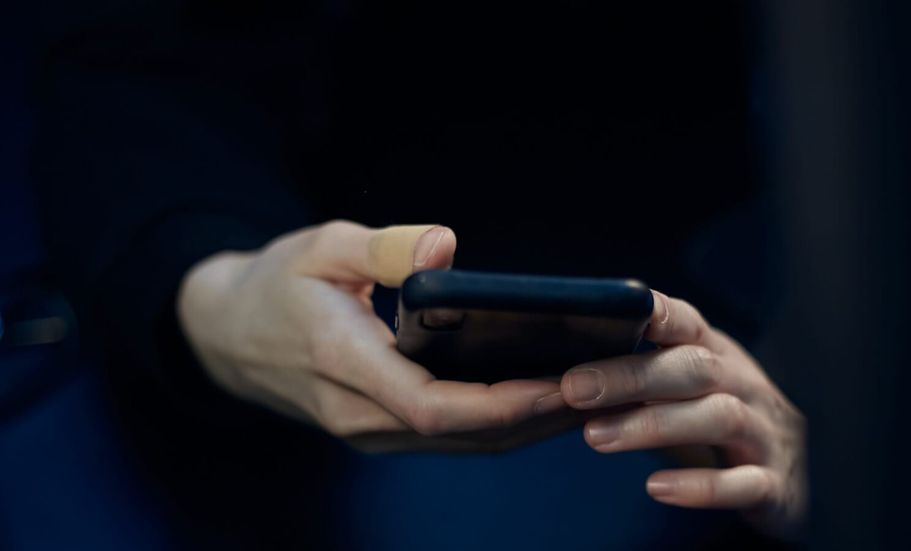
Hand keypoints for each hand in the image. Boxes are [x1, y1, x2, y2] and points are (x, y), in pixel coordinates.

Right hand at [177, 220, 571, 451]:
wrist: (228, 335)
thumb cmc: (276, 283)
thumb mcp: (319, 247)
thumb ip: (383, 248)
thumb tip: (446, 246)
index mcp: (343, 364)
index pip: (433, 405)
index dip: (502, 403)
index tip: (561, 384)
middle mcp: (358, 414)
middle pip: (462, 433)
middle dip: (536, 416)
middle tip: (602, 387)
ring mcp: (367, 431)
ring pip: (460, 443)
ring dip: (526, 426)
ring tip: (588, 394)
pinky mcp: (376, 431)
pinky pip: (448, 437)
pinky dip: (499, 424)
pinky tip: (539, 400)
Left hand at [560, 291, 805, 535]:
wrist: (794, 476)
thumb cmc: (716, 421)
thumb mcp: (684, 388)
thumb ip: (638, 377)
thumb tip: (562, 375)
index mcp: (717, 355)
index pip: (687, 323)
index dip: (656, 312)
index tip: (614, 308)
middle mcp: (745, 386)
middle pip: (694, 369)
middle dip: (632, 376)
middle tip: (575, 388)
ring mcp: (765, 433)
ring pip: (717, 418)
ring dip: (653, 425)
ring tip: (596, 436)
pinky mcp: (774, 484)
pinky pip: (743, 483)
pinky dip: (700, 486)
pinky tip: (657, 488)